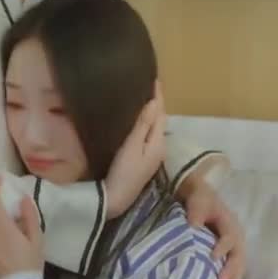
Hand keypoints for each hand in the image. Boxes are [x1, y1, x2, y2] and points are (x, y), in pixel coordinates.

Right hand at [105, 81, 167, 217]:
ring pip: (155, 127)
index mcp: (158, 142)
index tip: (156, 80)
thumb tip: (154, 102)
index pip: (161, 114)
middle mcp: (159, 147)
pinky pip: (148, 134)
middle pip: (160, 120)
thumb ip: (143, 125)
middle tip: (148, 85)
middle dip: (157, 103)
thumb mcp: (132, 146)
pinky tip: (138, 120)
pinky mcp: (144, 159)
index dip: (159, 97)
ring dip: (152, 113)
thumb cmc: (124, 172)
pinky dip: (146, 123)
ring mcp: (152, 154)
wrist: (116, 199)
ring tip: (143, 98)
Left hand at [178, 179, 245, 278]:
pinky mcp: (229, 253)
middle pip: (238, 255)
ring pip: (239, 264)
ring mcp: (234, 245)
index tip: (213, 258)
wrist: (200, 196)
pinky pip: (234, 267)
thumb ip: (196, 214)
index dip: (222, 248)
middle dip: (232, 271)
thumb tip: (193, 228)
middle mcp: (236, 236)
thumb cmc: (199, 199)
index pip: (229, 238)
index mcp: (230, 223)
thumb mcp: (197, 202)